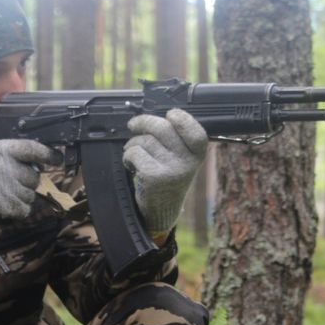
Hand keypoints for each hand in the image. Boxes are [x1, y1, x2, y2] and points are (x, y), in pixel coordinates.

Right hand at [0, 139, 60, 225]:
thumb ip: (12, 157)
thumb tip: (39, 163)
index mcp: (1, 150)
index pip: (32, 148)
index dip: (48, 154)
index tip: (57, 160)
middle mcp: (5, 165)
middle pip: (34, 176)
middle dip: (26, 183)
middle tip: (9, 186)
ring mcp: (6, 184)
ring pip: (30, 195)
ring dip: (20, 198)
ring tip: (1, 196)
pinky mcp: (5, 203)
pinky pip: (24, 209)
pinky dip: (17, 211)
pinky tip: (3, 207)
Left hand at [123, 109, 207, 233]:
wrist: (162, 210)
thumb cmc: (168, 177)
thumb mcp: (181, 159)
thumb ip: (175, 139)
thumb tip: (151, 117)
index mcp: (197, 155)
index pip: (195, 130)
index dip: (182, 118)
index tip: (170, 114)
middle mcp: (187, 162)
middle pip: (163, 128)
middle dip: (144, 122)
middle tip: (133, 125)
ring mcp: (171, 169)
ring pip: (144, 140)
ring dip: (133, 144)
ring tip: (134, 154)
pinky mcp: (153, 176)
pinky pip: (134, 152)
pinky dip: (127, 156)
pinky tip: (132, 165)